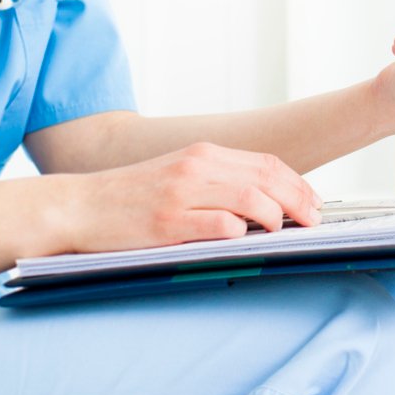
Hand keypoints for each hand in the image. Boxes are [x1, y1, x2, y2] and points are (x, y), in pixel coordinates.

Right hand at [56, 142, 324, 251]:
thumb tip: (264, 200)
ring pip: (250, 199)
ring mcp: (182, 194)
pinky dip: (240, 234)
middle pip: (267, 177)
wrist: (79, 205)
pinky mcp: (168, 222)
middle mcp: (196, 167)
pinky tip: (247, 241)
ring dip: (276, 217)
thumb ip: (217, 182)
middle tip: (314, 221)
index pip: (267, 162)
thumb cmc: (130, 196)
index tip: (313, 202)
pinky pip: (219, 226)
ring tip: (284, 232)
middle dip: (299, 200)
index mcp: (203, 154)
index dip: (298, 183)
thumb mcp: (178, 175)